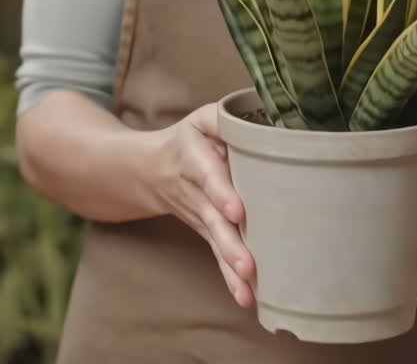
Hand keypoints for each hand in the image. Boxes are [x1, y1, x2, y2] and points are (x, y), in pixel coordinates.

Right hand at [149, 104, 255, 306]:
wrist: (147, 169)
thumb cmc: (189, 140)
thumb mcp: (203, 119)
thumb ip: (227, 118)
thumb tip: (269, 120)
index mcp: (194, 157)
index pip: (208, 175)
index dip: (221, 193)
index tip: (237, 213)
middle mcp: (194, 190)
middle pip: (211, 218)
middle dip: (229, 242)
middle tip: (248, 265)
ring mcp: (199, 215)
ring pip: (214, 240)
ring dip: (230, 264)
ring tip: (248, 284)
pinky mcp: (205, 232)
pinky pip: (216, 255)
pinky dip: (229, 278)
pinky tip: (245, 298)